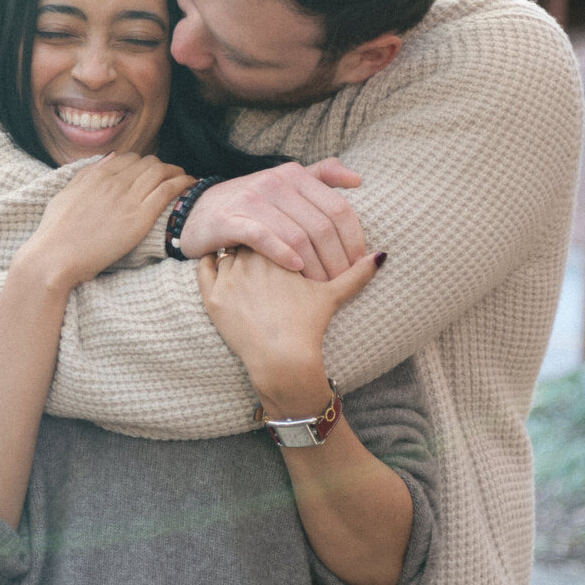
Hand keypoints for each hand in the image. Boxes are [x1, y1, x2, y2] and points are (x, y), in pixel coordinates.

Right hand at [19, 153, 192, 292]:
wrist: (54, 257)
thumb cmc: (55, 233)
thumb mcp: (65, 194)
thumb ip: (87, 174)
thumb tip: (109, 158)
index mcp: (95, 175)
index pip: (129, 158)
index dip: (143, 164)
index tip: (150, 173)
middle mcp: (113, 181)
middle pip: (148, 163)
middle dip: (162, 167)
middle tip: (171, 178)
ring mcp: (127, 198)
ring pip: (161, 172)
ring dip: (177, 172)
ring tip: (186, 180)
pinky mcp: (139, 218)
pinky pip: (168, 190)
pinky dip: (183, 183)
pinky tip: (191, 185)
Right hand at [179, 158, 364, 278]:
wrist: (196, 213)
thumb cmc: (250, 207)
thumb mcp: (284, 186)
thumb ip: (320, 178)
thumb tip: (357, 180)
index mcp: (294, 174)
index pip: (338, 208)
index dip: (353, 239)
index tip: (358, 264)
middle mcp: (274, 181)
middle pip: (321, 225)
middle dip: (337, 258)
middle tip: (341, 281)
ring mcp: (250, 199)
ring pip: (297, 234)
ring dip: (315, 265)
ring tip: (322, 285)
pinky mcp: (229, 219)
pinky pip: (263, 237)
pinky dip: (284, 255)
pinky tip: (296, 270)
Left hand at [197, 246, 383, 405]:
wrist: (282, 359)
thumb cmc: (308, 326)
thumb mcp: (333, 296)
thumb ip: (357, 273)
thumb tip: (382, 256)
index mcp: (278, 250)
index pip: (270, 224)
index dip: (272, 229)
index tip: (275, 234)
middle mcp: (251, 258)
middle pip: (247, 234)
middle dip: (251, 238)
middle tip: (255, 245)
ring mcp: (229, 277)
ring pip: (225, 249)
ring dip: (230, 250)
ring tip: (237, 256)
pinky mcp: (212, 298)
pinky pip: (202, 270)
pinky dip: (207, 264)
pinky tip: (214, 264)